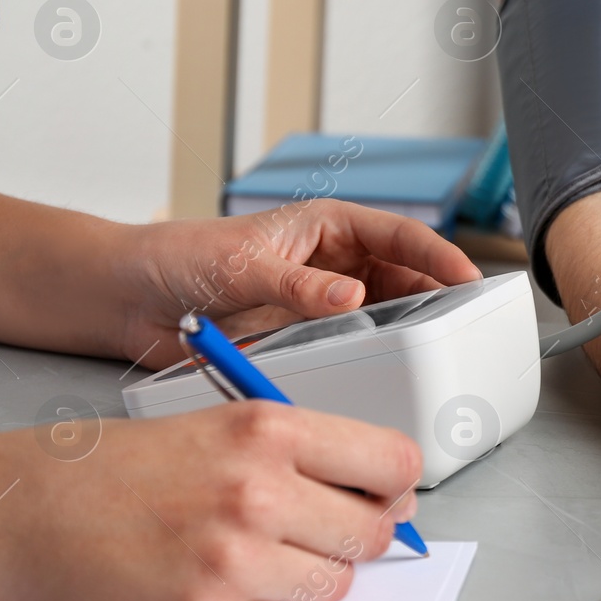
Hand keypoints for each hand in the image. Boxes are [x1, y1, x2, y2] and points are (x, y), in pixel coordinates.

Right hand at [0, 402, 420, 600]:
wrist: (13, 518)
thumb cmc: (108, 469)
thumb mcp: (217, 427)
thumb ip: (300, 454)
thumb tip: (381, 493)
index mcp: (270, 431)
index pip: (395, 463)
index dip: (396, 486)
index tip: (385, 496)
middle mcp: (261, 491)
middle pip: (376, 533)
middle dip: (354, 537)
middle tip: (308, 532)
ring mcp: (235, 560)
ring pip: (335, 585)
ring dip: (305, 578)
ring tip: (245, 555)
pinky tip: (201, 581)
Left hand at [118, 199, 481, 367]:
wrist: (131, 298)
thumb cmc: (182, 257)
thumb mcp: (244, 265)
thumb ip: (298, 284)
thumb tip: (352, 295)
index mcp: (327, 226)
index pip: (400, 236)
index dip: (439, 256)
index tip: (468, 278)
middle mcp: (333, 263)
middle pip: (404, 278)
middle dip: (437, 297)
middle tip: (464, 324)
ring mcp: (323, 303)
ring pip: (386, 315)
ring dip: (409, 331)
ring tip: (435, 352)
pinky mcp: (307, 338)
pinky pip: (354, 348)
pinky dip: (374, 359)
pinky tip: (387, 374)